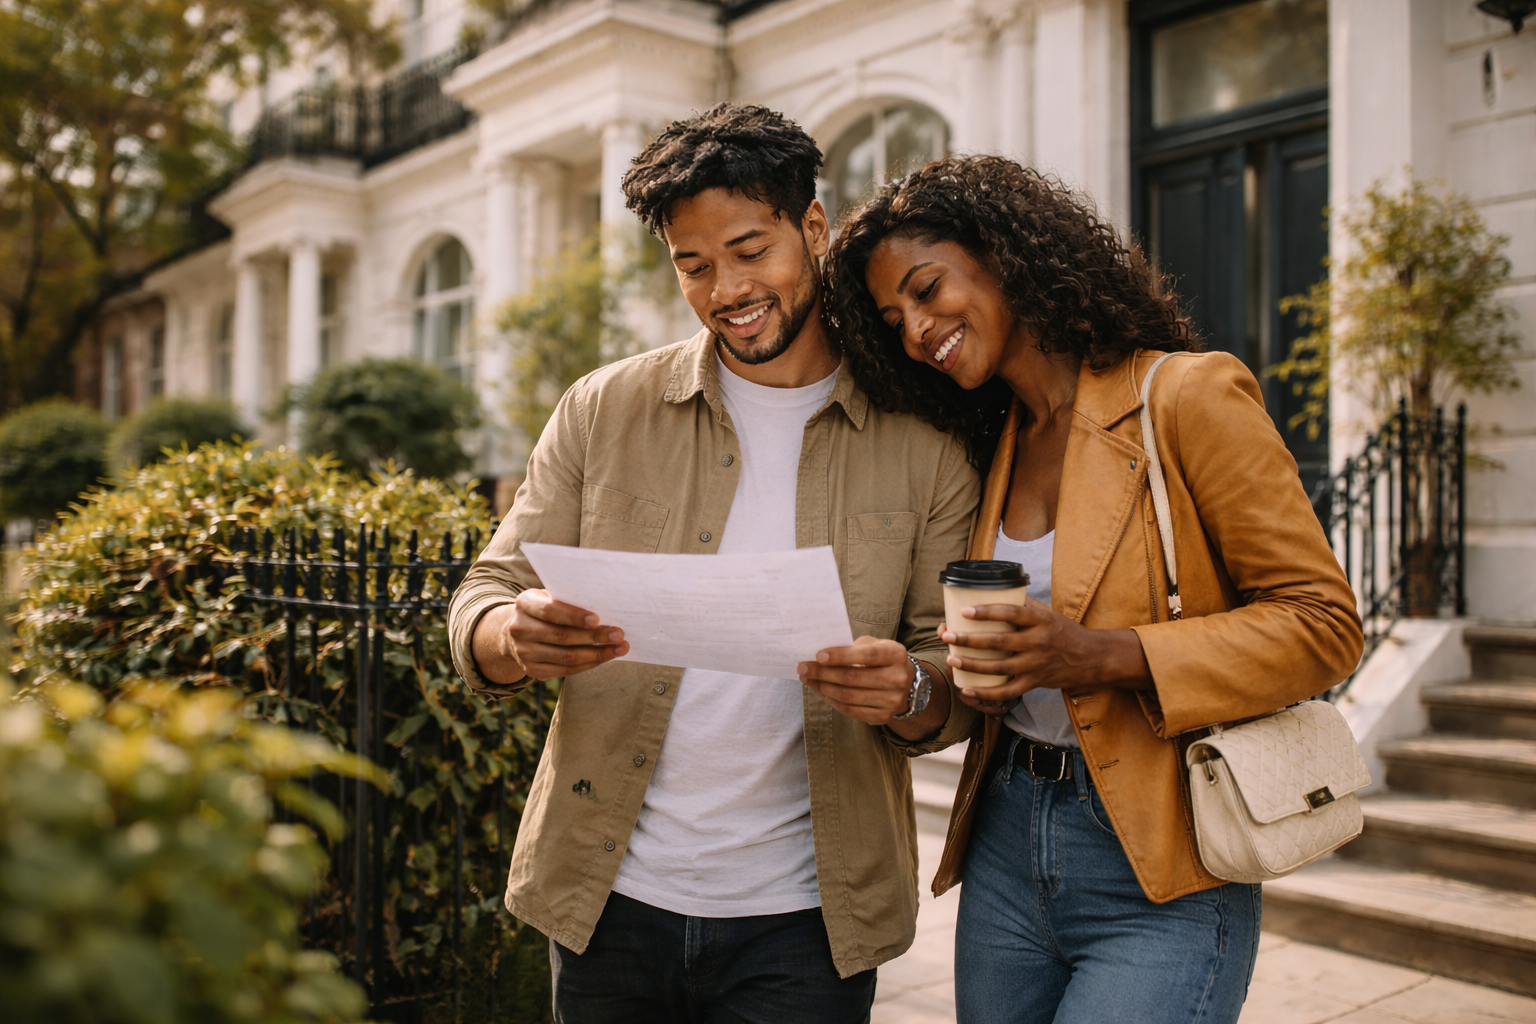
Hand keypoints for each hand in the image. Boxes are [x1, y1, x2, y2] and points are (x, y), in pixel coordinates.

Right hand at [473, 589, 627, 682]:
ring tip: (619, 649)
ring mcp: (524, 652)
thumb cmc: (545, 609)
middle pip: (561, 636)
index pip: (550, 611)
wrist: (518, 632)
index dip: (574, 616)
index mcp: (524, 604)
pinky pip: (565, 670)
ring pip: (566, 657)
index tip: (597, 619)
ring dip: (596, 654)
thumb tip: (605, 607)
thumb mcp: (550, 597)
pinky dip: (588, 664)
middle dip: (594, 637)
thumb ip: (568, 600)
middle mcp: (519, 629)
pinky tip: (603, 658)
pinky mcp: (532, 670)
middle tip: (618, 635)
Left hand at [798, 636, 917, 726]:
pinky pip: (850, 710)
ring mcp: (892, 701)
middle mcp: (897, 679)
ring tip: (807, 679)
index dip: (841, 656)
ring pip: (848, 696)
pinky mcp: (883, 716)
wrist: (907, 684)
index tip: (819, 655)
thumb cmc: (883, 659)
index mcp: (896, 655)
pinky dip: (831, 700)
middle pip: (853, 678)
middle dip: (823, 673)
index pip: (867, 655)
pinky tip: (820, 690)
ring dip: (823, 688)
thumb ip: (855, 647)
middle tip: (803, 667)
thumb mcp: (876, 645)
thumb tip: (822, 656)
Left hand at [939, 601, 1150, 708]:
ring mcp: (1036, 664)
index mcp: (1040, 620)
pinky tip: (967, 688)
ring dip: (973, 664)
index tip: (964, 611)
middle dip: (969, 639)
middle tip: (947, 634)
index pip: (1011, 613)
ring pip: (1000, 667)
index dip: (987, 612)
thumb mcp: (1049, 613)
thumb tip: (997, 591)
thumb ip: (1024, 605)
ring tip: (951, 658)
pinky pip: (1007, 691)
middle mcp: (1038, 642)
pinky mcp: (1035, 682)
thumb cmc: (1065, 632)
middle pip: (999, 641)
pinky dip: (986, 693)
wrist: (1091, 658)